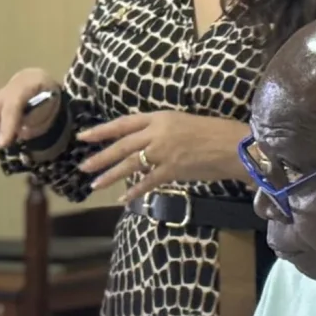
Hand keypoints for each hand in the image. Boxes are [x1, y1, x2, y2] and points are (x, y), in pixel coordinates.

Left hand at [77, 112, 247, 202]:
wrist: (232, 145)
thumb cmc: (212, 131)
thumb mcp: (182, 122)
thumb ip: (161, 130)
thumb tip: (144, 141)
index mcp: (160, 117)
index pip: (124, 123)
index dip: (102, 130)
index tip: (84, 137)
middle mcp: (158, 133)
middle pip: (122, 145)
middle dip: (101, 156)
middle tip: (83, 166)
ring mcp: (164, 152)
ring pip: (130, 163)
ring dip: (110, 174)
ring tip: (95, 183)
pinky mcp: (172, 170)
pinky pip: (148, 181)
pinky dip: (136, 190)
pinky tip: (124, 198)